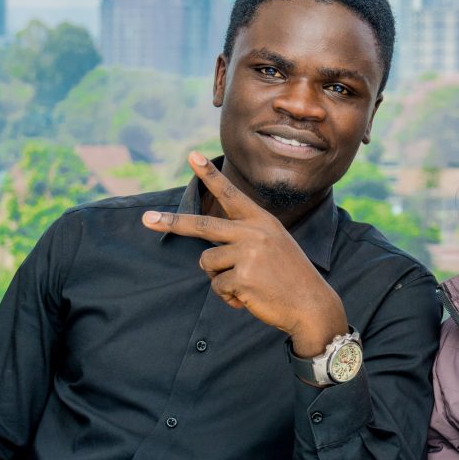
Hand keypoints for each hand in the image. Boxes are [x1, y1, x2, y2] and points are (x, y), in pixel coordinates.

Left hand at [141, 152, 347, 357]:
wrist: (312, 304)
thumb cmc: (290, 277)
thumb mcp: (273, 246)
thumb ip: (243, 241)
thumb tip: (204, 258)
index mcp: (262, 221)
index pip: (231, 194)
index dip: (210, 175)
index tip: (192, 156)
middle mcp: (254, 232)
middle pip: (202, 225)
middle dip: (171, 223)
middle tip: (146, 219)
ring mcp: (248, 254)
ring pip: (207, 263)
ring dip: (219, 278)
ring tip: (246, 283)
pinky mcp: (242, 277)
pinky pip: (217, 287)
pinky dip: (229, 297)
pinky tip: (251, 297)